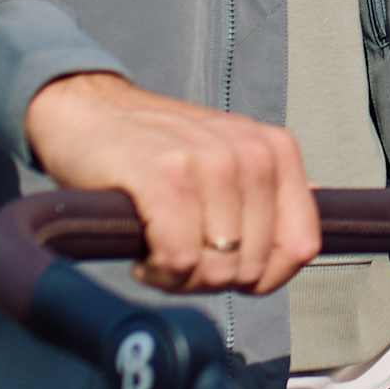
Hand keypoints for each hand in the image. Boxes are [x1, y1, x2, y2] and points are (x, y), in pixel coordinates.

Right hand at [24, 72, 319, 297]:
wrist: (87, 110)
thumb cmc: (156, 151)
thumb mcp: (226, 163)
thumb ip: (264, 201)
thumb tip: (301, 247)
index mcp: (275, 150)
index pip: (302, 245)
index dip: (264, 276)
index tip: (226, 267)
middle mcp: (250, 152)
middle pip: (253, 267)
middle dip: (212, 278)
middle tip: (178, 255)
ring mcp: (209, 161)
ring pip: (216, 269)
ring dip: (179, 276)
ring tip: (157, 248)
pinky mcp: (164, 176)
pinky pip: (180, 259)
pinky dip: (157, 270)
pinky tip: (142, 252)